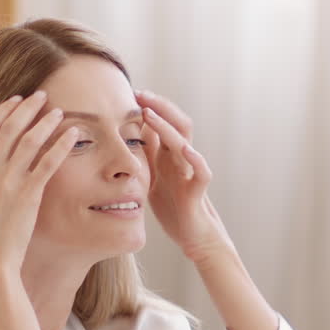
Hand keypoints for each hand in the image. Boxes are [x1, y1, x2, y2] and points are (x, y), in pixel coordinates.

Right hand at [0, 91, 78, 274]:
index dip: (3, 110)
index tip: (16, 100)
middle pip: (10, 128)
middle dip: (27, 107)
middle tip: (42, 96)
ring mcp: (9, 182)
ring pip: (30, 140)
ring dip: (46, 121)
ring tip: (59, 111)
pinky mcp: (29, 195)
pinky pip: (48, 162)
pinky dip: (61, 144)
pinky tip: (72, 134)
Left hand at [136, 90, 231, 262]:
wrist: (192, 236)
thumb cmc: (173, 206)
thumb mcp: (153, 177)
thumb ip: (146, 156)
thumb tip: (128, 134)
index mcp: (169, 155)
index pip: (162, 122)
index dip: (148, 106)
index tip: (129, 92)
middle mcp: (182, 159)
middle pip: (176, 123)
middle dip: (159, 106)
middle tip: (139, 94)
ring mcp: (191, 173)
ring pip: (185, 142)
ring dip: (168, 126)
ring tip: (150, 114)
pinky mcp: (197, 191)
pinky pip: (202, 171)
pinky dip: (195, 159)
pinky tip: (184, 148)